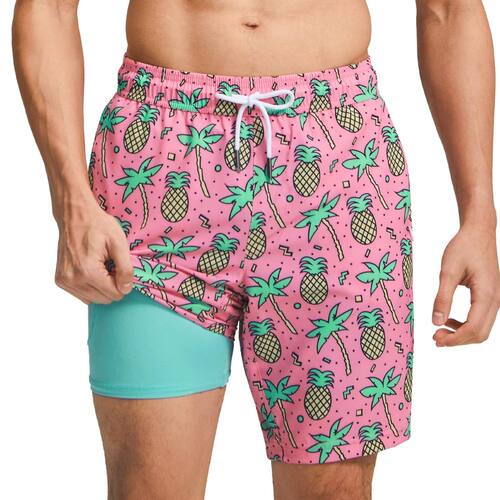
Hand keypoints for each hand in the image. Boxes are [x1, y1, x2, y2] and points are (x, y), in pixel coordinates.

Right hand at [54, 197, 133, 304]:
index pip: (115, 294)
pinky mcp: (60, 280)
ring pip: (93, 300)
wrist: (74, 215)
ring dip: (101, 287)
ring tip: (100, 266)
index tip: (118, 266)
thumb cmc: (98, 225)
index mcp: (88, 272)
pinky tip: (91, 269)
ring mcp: (64, 281)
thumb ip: (125, 269)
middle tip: (110, 265)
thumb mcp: (119, 244)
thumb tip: (126, 289)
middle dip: (112, 285)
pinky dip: (90, 286)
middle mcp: (73, 280)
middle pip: (104, 300)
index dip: (122, 282)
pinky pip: (82, 295)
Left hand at [432, 224, 499, 345]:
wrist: (478, 232)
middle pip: (480, 334)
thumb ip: (442, 297)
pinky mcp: (491, 297)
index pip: (473, 328)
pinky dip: (466, 325)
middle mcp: (496, 300)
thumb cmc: (463, 247)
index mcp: (486, 294)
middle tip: (435, 338)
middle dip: (458, 340)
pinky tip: (449, 319)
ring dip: (461, 334)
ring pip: (482, 329)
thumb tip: (435, 322)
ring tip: (440, 330)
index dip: (454, 339)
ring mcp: (496, 299)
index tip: (435, 339)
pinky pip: (482, 319)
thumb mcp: (448, 271)